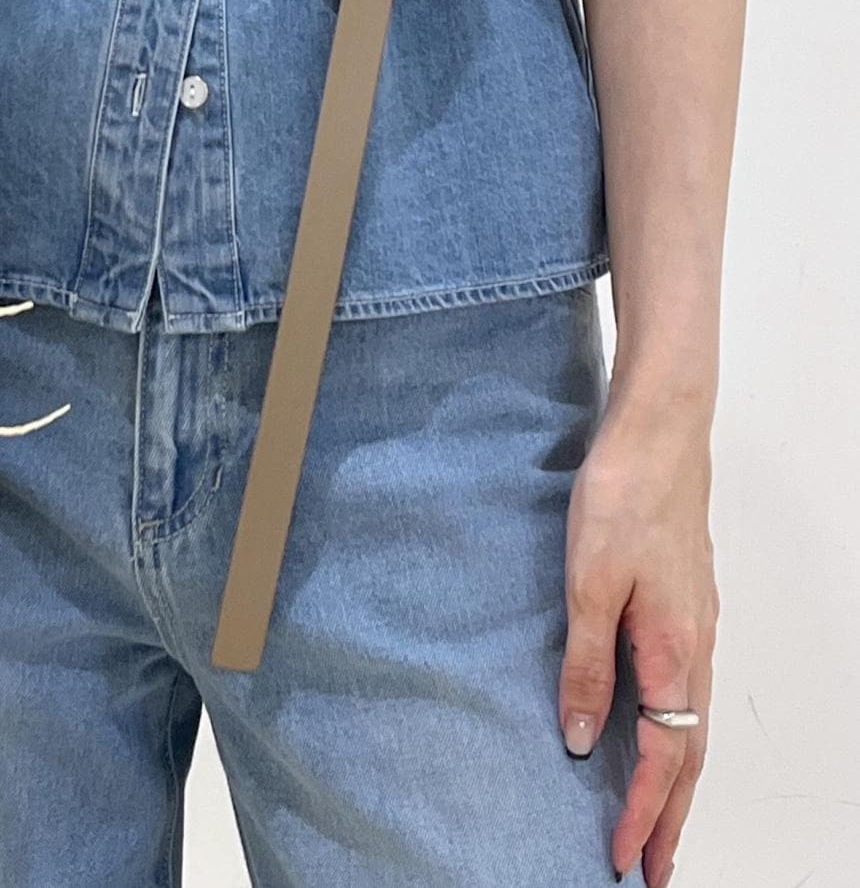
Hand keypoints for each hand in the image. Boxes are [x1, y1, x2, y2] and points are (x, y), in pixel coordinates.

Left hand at [559, 395, 715, 887]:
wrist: (660, 431)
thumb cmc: (624, 497)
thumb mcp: (589, 583)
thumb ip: (585, 664)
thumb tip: (580, 740)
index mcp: (675, 652)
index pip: (664, 757)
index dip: (643, 812)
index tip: (623, 860)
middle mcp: (696, 647)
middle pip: (687, 753)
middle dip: (670, 817)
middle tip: (651, 870)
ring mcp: (695, 624)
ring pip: (690, 721)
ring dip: (674, 778)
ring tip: (654, 819)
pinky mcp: (684, 602)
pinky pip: (683, 688)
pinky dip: (673, 729)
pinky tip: (652, 729)